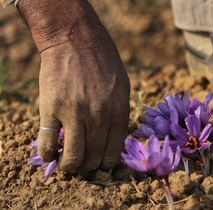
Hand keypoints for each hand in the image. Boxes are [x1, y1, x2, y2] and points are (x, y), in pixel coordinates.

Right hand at [18, 0, 129, 170]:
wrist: (76, 40)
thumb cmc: (103, 63)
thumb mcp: (122, 88)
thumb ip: (119, 115)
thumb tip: (112, 140)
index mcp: (119, 113)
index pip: (113, 153)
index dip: (104, 163)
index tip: (98, 161)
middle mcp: (99, 117)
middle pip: (93, 159)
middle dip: (88, 166)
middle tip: (82, 162)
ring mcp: (75, 114)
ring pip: (73, 159)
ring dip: (69, 167)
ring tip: (67, 162)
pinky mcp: (52, 109)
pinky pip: (48, 144)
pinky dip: (48, 155)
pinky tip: (50, 153)